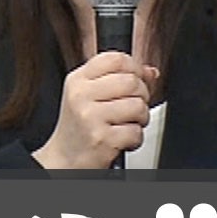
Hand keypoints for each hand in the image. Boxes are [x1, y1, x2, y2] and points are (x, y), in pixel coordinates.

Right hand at [32, 52, 159, 169]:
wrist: (66, 158)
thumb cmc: (80, 126)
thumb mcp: (89, 95)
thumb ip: (118, 79)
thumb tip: (151, 72)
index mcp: (78, 80)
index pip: (115, 59)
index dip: (134, 67)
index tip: (136, 78)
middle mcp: (81, 95)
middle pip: (131, 81)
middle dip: (141, 96)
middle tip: (132, 106)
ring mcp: (90, 117)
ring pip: (137, 106)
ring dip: (140, 119)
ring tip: (126, 124)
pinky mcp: (102, 138)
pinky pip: (136, 132)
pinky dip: (135, 139)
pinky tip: (121, 138)